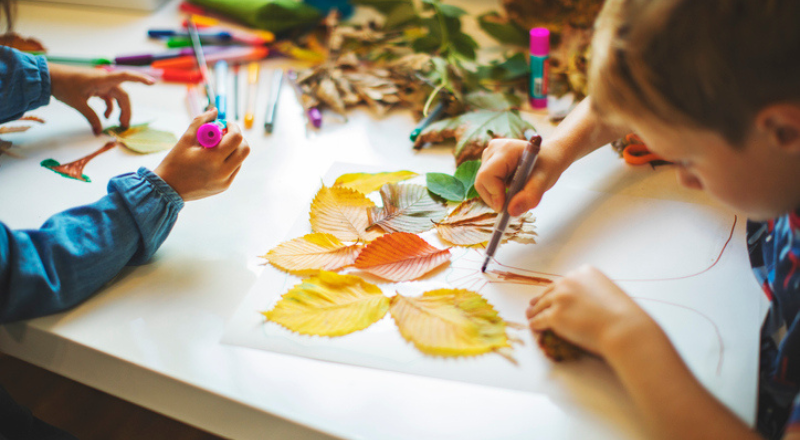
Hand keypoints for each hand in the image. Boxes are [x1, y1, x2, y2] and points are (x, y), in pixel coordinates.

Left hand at [48, 64, 154, 134]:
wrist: (49, 77)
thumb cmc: (63, 85)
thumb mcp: (78, 104)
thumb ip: (91, 117)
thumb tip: (99, 131)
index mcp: (102, 80)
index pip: (125, 77)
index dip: (140, 79)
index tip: (152, 84)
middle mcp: (104, 80)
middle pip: (123, 95)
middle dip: (126, 111)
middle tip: (124, 126)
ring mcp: (101, 84)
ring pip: (117, 97)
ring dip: (119, 110)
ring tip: (117, 124)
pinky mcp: (96, 87)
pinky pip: (108, 97)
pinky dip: (110, 107)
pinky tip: (106, 117)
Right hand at [154, 110, 249, 201]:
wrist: (167, 189)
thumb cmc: (174, 162)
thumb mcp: (186, 139)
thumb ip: (201, 121)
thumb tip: (215, 110)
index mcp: (213, 159)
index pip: (236, 138)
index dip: (233, 127)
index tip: (224, 124)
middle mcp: (223, 172)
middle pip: (244, 149)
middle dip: (237, 138)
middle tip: (224, 134)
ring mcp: (225, 181)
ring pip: (241, 159)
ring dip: (233, 149)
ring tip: (215, 147)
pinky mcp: (224, 186)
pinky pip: (235, 169)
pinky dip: (229, 160)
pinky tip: (214, 159)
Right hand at [475, 138, 568, 215]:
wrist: (549, 156)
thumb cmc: (547, 165)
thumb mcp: (544, 181)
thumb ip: (530, 196)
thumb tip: (511, 211)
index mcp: (507, 149)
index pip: (488, 175)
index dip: (494, 194)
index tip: (505, 208)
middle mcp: (494, 148)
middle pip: (481, 181)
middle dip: (494, 198)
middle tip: (510, 205)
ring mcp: (489, 154)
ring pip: (481, 183)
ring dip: (495, 195)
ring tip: (514, 192)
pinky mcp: (487, 160)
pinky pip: (484, 182)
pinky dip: (495, 191)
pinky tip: (510, 186)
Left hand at [526, 265, 658, 356]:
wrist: (625, 329)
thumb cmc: (623, 315)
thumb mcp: (608, 291)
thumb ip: (591, 290)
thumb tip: (580, 301)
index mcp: (584, 271)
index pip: (565, 281)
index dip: (557, 291)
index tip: (552, 295)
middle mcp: (569, 280)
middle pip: (550, 291)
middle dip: (542, 299)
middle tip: (533, 305)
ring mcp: (560, 298)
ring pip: (541, 305)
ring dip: (535, 311)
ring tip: (530, 315)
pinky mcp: (555, 315)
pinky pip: (539, 320)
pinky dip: (535, 324)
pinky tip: (533, 327)